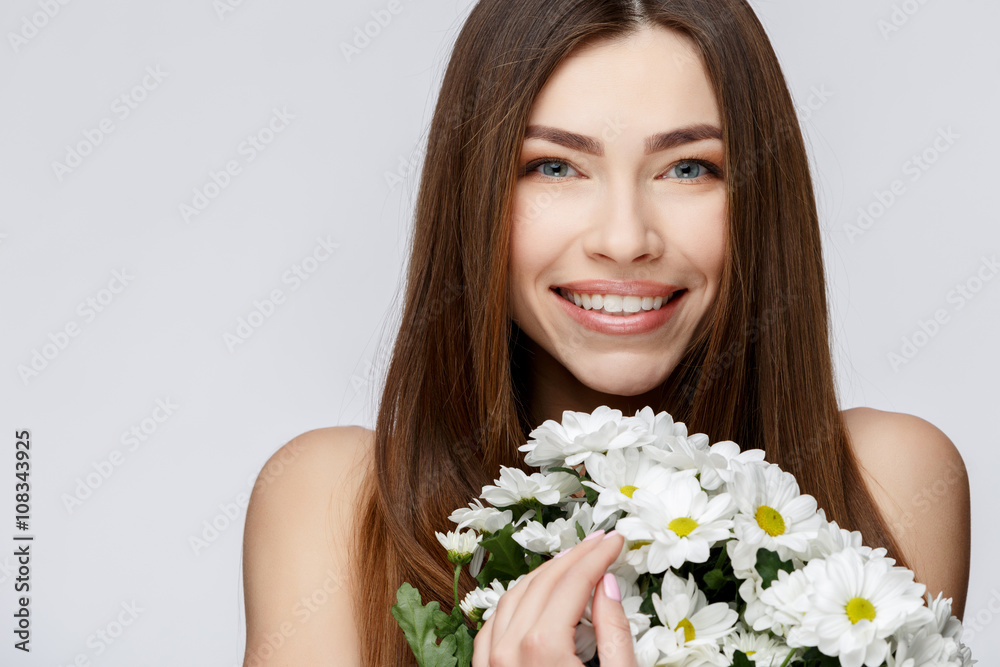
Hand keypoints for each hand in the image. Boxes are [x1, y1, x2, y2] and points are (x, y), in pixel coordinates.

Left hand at [472, 529, 637, 666]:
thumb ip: (614, 633)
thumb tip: (606, 584)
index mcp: (543, 647)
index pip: (575, 582)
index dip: (598, 555)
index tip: (615, 540)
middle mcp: (509, 649)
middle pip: (543, 583)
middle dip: (575, 557)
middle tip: (599, 542)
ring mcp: (492, 662)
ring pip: (513, 597)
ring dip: (543, 574)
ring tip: (570, 561)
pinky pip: (492, 625)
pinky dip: (514, 602)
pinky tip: (532, 595)